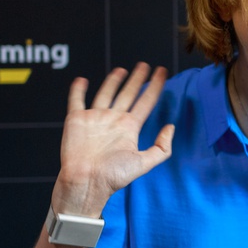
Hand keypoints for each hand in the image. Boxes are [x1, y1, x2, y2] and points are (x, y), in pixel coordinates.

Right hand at [53, 63, 173, 215]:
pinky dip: (78, 89)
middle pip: (128, 93)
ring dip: (113, 81)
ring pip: (106, 93)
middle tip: (145, 65)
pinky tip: (82, 80)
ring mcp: (95, 118)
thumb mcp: (144, 163)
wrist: (86, 182)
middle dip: (138, 79)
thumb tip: (171, 127)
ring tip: (122, 70)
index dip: (155, 86)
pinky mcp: (76, 119)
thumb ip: (162, 147)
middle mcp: (113, 120)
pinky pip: (77, 100)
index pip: (146, 101)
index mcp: (129, 128)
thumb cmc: (113, 177)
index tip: (163, 72)